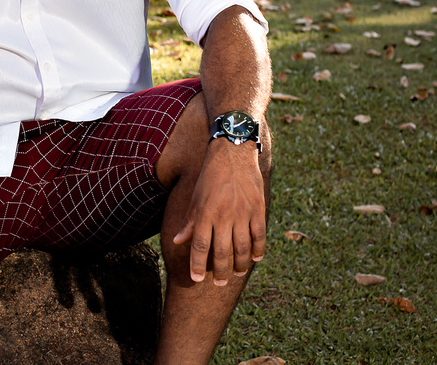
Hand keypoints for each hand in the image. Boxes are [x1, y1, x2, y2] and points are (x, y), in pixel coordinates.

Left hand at [171, 141, 265, 285]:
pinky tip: (254, 259)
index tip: (196, 278)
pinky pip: (259, 236)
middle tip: (218, 283)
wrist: (232, 153)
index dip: (197, 264)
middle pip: (222, 252)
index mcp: (205, 213)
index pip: (200, 245)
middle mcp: (224, 215)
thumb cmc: (209, 177)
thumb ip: (188, 222)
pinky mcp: (258, 209)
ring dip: (239, 265)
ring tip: (235, 274)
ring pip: (242, 248)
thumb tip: (177, 241)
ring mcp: (243, 213)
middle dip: (219, 271)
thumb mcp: (194, 197)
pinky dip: (258, 250)